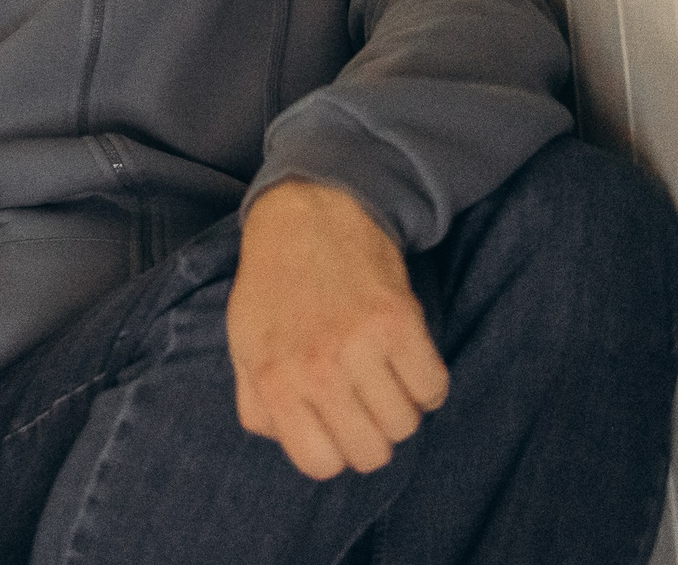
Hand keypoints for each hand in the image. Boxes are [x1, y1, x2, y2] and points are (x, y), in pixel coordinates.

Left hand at [228, 180, 448, 479]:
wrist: (307, 214)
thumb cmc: (274, 284)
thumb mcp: (243, 345)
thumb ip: (258, 403)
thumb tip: (289, 440)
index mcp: (274, 381)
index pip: (320, 464)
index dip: (334, 450)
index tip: (336, 424)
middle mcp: (317, 369)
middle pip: (371, 453)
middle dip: (372, 434)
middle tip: (363, 401)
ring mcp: (361, 346)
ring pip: (407, 424)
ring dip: (401, 406)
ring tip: (383, 374)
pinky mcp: (401, 321)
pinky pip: (434, 388)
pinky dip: (427, 382)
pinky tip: (406, 359)